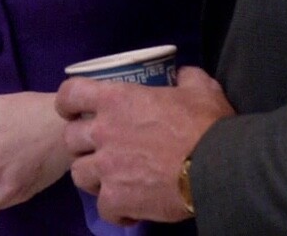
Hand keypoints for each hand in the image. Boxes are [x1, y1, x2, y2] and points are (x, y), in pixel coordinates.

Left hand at [56, 66, 233, 224]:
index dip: (68, 102)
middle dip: (83, 143)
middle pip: (70, 138)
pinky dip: (116, 209)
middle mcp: (103, 131)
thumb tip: (182, 76)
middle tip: (103, 148)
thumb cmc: (205, 123)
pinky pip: (103, 208)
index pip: (70, 94)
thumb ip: (185, 78)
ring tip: (112, 179)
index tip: (76, 111)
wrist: (217, 167)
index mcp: (116, 99)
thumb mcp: (199, 88)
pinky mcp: (116, 199)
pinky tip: (131, 207)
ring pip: (79, 174)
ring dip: (94, 176)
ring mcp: (106, 168)